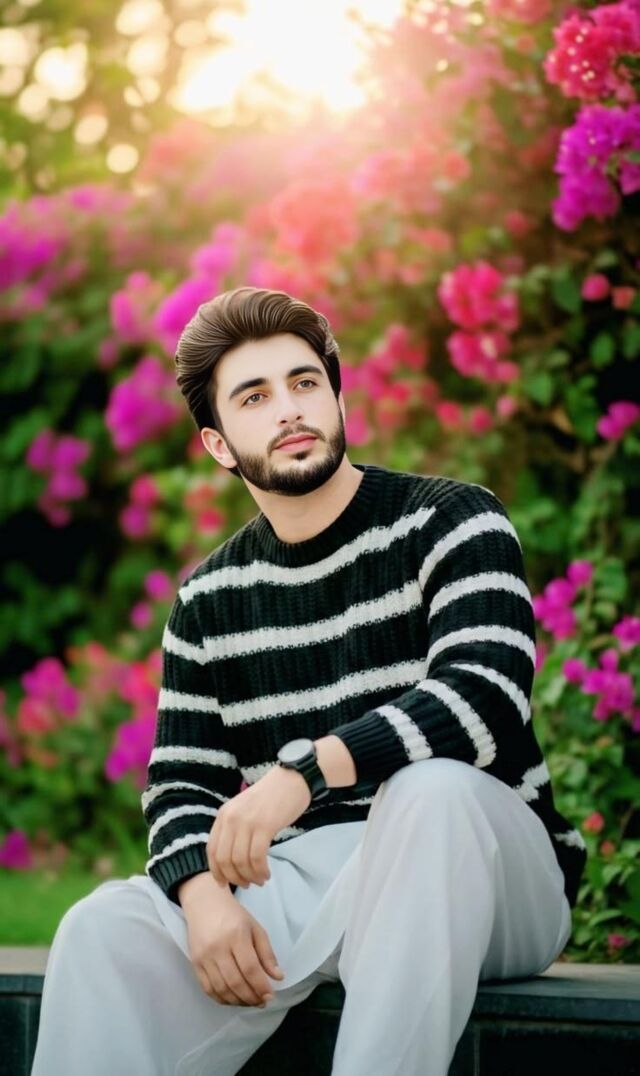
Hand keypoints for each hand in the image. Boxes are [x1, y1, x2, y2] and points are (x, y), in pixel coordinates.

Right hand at [182, 875, 284, 1006]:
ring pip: (221, 989)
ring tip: (250, 1002)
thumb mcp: (255, 928)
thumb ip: (267, 953)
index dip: (261, 986)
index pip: (250, 968)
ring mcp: (204, 957)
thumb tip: (277, 977)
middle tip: (262, 1002)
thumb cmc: (233, 915)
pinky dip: (222, 999)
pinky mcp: (194, 964)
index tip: (270, 996)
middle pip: (235, 982)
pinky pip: (208, 989)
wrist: (204, 903)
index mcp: (236, 935)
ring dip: (238, 1001)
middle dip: (251, 997)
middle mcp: (218, 947)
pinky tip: (233, 999)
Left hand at [207, 765, 310, 888]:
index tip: (224, 884)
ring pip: (240, 861)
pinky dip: (260, 871)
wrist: (292, 779)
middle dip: (234, 878)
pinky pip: (257, 857)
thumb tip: (229, 859)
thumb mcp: (243, 809)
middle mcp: (231, 818)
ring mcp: (247, 821)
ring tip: (260, 880)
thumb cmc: (270, 797)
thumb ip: (233, 828)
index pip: (212, 850)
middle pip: (224, 859)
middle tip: (247, 885)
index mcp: (223, 814)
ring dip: (250, 876)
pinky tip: (267, 873)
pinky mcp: (265, 826)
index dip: (216, 871)